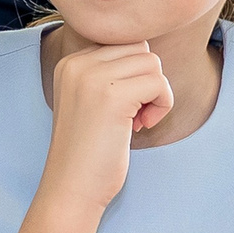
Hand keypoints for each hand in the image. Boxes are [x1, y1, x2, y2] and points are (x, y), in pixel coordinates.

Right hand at [42, 39, 171, 208]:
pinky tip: (142, 126)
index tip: (124, 106)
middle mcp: (77, 64)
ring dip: (157, 93)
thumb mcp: (91, 100)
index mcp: (70, 63)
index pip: (124, 44)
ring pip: (152, 63)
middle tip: (136, 113)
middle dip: (148, 80)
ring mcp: (92, 78)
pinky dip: (162, 106)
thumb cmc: (88, 151)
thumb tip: (151, 57)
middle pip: (140, 49)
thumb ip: (111, 74)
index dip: (134, 75)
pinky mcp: (112, 96)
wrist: (71, 188)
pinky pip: (159, 84)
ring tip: (138, 121)